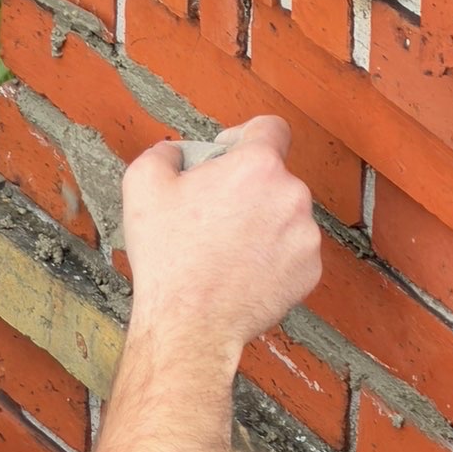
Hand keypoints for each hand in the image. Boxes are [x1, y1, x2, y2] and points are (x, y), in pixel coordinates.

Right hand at [121, 116, 321, 369]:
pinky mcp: (310, 270)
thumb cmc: (168, 258)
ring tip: (223, 249)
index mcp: (257, 166)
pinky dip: (271, 257)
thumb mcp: (142, 186)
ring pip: (283, 214)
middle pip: (273, 176)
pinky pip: (291, 250)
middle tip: (210, 216)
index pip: (270, 127)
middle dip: (245, 189)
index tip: (227, 159)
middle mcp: (292, 194)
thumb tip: (177, 152)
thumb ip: (165, 152)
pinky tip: (239, 270)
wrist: (190, 324)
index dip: (244, 137)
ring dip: (260, 224)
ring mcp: (306, 235)